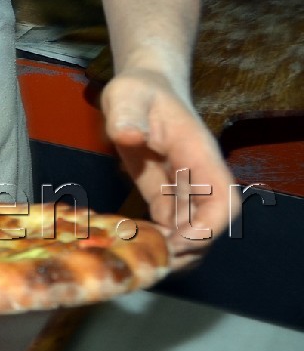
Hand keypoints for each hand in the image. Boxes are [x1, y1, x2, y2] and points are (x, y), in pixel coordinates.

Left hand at [101, 67, 239, 269]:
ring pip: (193, 230)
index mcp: (199, 156)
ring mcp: (184, 187)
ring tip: (143, 261)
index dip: (207, 227)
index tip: (178, 241)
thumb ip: (127, 115)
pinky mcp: (164, 194)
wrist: (141, 89)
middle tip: (154, 261)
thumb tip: (128, 135)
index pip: (222, 200)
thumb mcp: (128, 96)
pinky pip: (171, 225)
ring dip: (175, 251)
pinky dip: (159, 241)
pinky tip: (135, 248)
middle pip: (211, 224)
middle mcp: (199, 176)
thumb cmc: (138, 90)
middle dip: (190, 249)